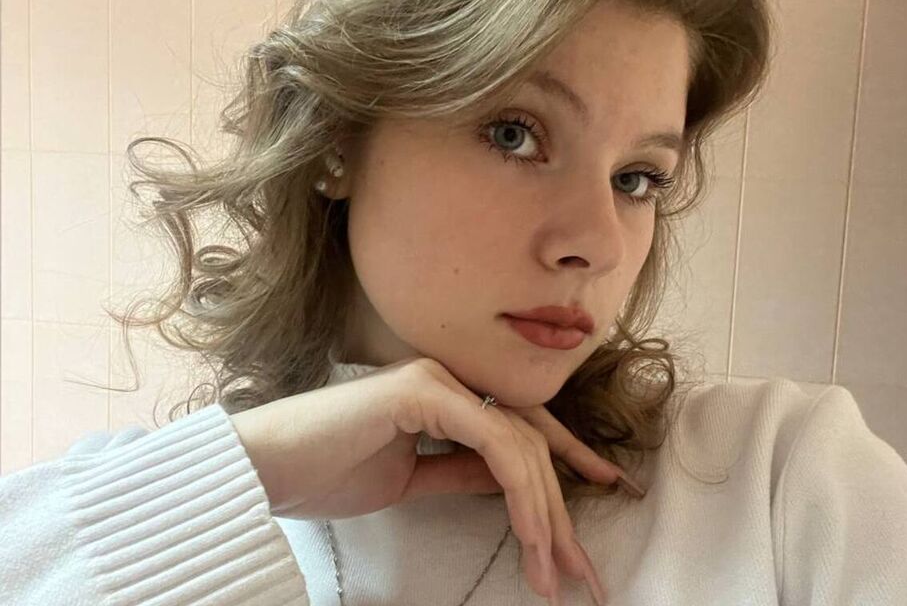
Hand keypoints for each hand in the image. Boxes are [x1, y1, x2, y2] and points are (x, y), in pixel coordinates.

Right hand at [229, 356, 619, 603]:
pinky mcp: (422, 390)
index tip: (602, 489)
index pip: (518, 426)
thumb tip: (512, 483)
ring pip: (519, 443)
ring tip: (552, 568)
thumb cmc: (325, 472)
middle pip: (529, 439)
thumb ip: (461, 470)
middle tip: (579, 567)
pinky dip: (519, 490)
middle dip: (560, 505)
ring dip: (543, 511)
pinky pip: (493, 441)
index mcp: (444, 394)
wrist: (264, 466)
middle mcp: (448, 378)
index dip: (565, 459)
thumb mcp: (410, 477)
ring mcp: (436, 378)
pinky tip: (530, 533)